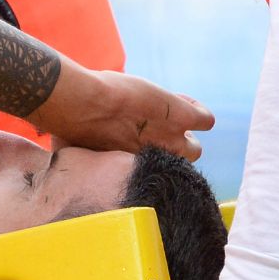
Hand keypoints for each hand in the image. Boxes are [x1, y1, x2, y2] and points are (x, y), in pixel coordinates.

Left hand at [32, 68, 212, 159]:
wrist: (80, 106)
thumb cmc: (72, 129)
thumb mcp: (84, 151)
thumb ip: (90, 158)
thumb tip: (72, 157)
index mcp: (136, 170)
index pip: (155, 174)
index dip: (148, 159)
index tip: (140, 144)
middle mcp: (155, 161)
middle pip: (175, 169)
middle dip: (170, 152)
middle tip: (157, 131)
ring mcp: (171, 139)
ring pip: (194, 149)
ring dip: (185, 132)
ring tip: (173, 115)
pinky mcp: (179, 116)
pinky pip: (205, 120)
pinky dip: (199, 113)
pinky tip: (185, 105)